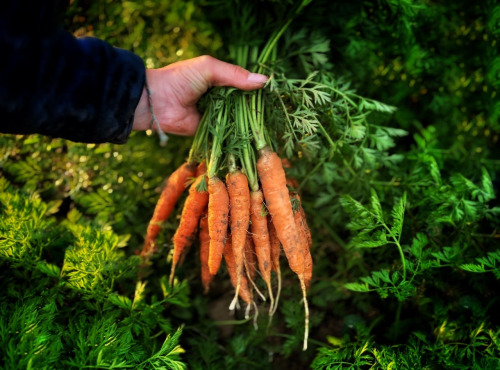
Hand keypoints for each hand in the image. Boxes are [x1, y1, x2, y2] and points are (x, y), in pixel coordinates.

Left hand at [132, 55, 267, 135]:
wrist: (156, 102)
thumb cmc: (180, 79)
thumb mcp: (209, 68)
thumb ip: (234, 74)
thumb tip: (263, 81)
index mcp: (221, 80)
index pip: (245, 84)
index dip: (258, 89)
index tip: (275, 95)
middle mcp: (221, 98)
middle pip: (244, 104)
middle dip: (255, 108)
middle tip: (274, 113)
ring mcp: (217, 115)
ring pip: (238, 120)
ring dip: (248, 123)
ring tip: (267, 126)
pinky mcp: (211, 131)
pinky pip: (227, 133)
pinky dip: (237, 135)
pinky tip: (252, 137)